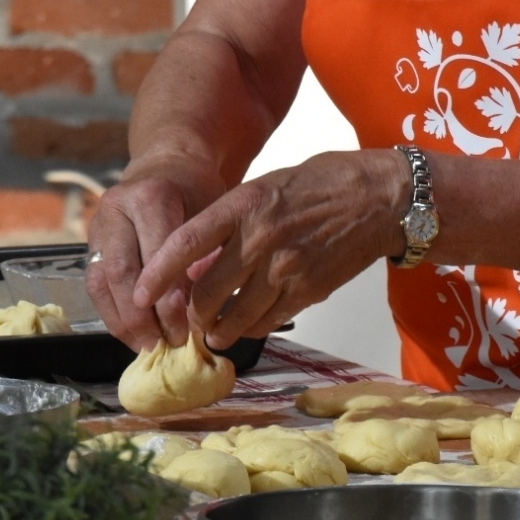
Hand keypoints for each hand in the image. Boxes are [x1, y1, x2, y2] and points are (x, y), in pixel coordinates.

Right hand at [86, 160, 224, 350]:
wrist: (167, 164)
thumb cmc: (198, 191)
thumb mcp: (213, 212)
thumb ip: (205, 254)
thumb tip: (198, 308)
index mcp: (151, 196)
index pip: (156, 256)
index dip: (167, 299)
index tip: (184, 330)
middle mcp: (116, 209)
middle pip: (121, 272)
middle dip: (142, 316)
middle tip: (166, 345)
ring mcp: (98, 226)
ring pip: (100, 282)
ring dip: (122, 321)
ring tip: (147, 347)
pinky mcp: (90, 243)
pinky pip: (94, 285)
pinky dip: (113, 314)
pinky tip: (133, 334)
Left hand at [133, 150, 404, 350]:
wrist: (381, 198)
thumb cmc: (321, 186)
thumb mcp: (266, 187)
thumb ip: (231, 222)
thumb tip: (199, 262)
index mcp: (245, 205)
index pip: (186, 245)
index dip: (157, 274)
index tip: (139, 293)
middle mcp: (261, 238)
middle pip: (206, 293)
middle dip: (190, 314)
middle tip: (187, 320)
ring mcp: (286, 268)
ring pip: (234, 316)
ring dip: (217, 330)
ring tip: (213, 332)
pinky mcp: (309, 291)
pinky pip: (266, 321)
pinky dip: (250, 328)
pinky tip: (247, 324)